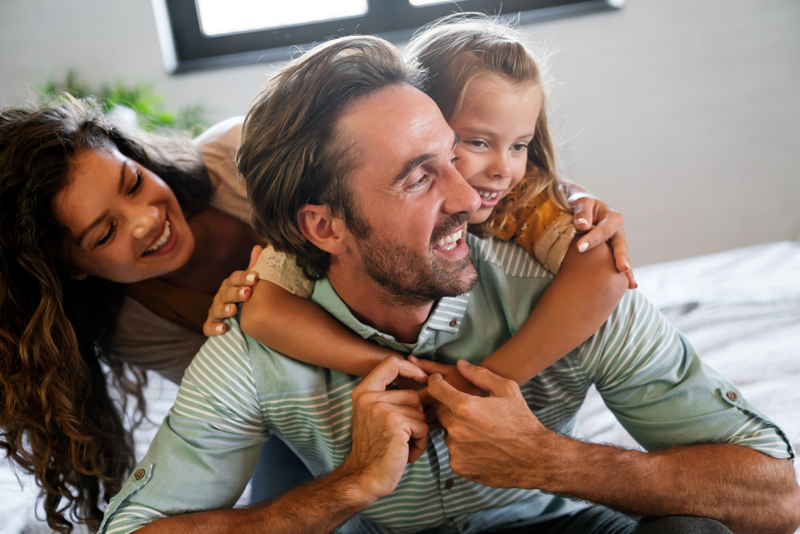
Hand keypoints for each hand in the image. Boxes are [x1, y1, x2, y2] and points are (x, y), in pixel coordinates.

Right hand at [203, 245, 261, 335]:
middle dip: (236, 293)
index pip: (235, 278)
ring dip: (224, 309)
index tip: (255, 277)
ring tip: (233, 310)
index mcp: (231, 284)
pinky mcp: (212, 326)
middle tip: (247, 293)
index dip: (244, 277)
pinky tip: (223, 329)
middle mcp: (221, 296)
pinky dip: (214, 328)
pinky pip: (209, 327)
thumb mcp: (252, 284)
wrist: (245, 320)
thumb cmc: (249, 299)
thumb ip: (255, 267)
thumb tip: (258, 247)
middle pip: (226, 293)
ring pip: (216, 309)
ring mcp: (215, 311)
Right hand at [343, 357, 429, 501]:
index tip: (422, 380)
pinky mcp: (395, 423)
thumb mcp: (375, 416)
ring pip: (420, 411)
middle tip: (403, 436)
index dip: (411, 369)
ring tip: (403, 445)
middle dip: (416, 416)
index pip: (390, 363)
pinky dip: (420, 442)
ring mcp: (381, 409)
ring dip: (418, 431)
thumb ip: (392, 397)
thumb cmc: (375, 449)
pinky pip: (422, 426)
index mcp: (363, 392)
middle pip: (413, 394)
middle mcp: (369, 397)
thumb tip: (427, 381)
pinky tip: (406, 453)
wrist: (365, 478)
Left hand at [427, 360, 555, 488]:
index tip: (439, 382)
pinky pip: (453, 450)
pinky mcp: (458, 466)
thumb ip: (480, 375)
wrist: (534, 458)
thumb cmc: (521, 421)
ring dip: (457, 429)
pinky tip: (481, 446)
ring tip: (480, 431)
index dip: (436, 382)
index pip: (435, 389)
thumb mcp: (506, 390)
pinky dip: (462, 447)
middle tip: (471, 410)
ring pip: (447, 432)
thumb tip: (460, 364)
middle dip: (451, 407)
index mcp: (465, 407)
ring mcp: (456, 449)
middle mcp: (456, 429)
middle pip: (441, 411)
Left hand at [569, 194, 636, 288]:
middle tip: (621, 268)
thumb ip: (582, 212)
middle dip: (621, 257)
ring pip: (622, 257)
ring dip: (626, 270)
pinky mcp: (612, 255)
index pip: (604, 229)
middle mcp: (618, 232)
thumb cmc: (580, 205)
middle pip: (620, 245)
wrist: (581, 210)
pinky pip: (618, 265)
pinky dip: (624, 276)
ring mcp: (616, 245)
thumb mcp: (581, 202)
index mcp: (612, 218)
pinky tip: (630, 287)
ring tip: (629, 283)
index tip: (579, 247)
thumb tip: (582, 226)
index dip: (593, 238)